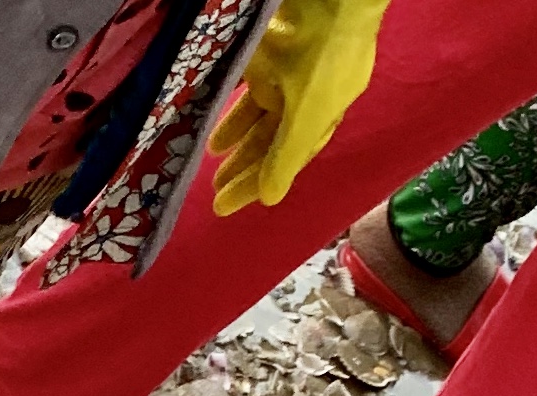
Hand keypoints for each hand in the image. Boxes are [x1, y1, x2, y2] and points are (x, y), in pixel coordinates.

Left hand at [207, 0, 393, 213]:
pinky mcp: (266, 50)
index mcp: (323, 115)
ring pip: (256, 111)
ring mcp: (287, 71)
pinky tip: (213, 118)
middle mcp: (306, 96)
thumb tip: (270, 198)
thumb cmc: (326, 62)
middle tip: (213, 190)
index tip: (226, 206)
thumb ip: (286, 159)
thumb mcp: (308, 119)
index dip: (259, 182)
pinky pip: (245, 83)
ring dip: (234, 136)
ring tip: (211, 156)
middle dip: (243, 164)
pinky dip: (229, 102)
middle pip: (269, 137)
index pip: (288, 158)